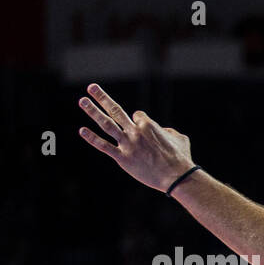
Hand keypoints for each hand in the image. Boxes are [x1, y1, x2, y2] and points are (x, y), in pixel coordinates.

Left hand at [78, 83, 195, 191]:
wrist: (177, 176)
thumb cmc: (181, 158)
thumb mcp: (180, 139)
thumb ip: (169, 131)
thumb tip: (162, 131)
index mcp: (148, 125)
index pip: (138, 116)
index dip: (139, 121)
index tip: (143, 130)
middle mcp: (135, 131)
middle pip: (116, 110)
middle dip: (102, 97)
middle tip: (91, 87)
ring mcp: (128, 144)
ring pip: (106, 124)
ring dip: (93, 111)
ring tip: (82, 101)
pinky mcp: (123, 158)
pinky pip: (104, 146)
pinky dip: (92, 138)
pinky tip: (81, 130)